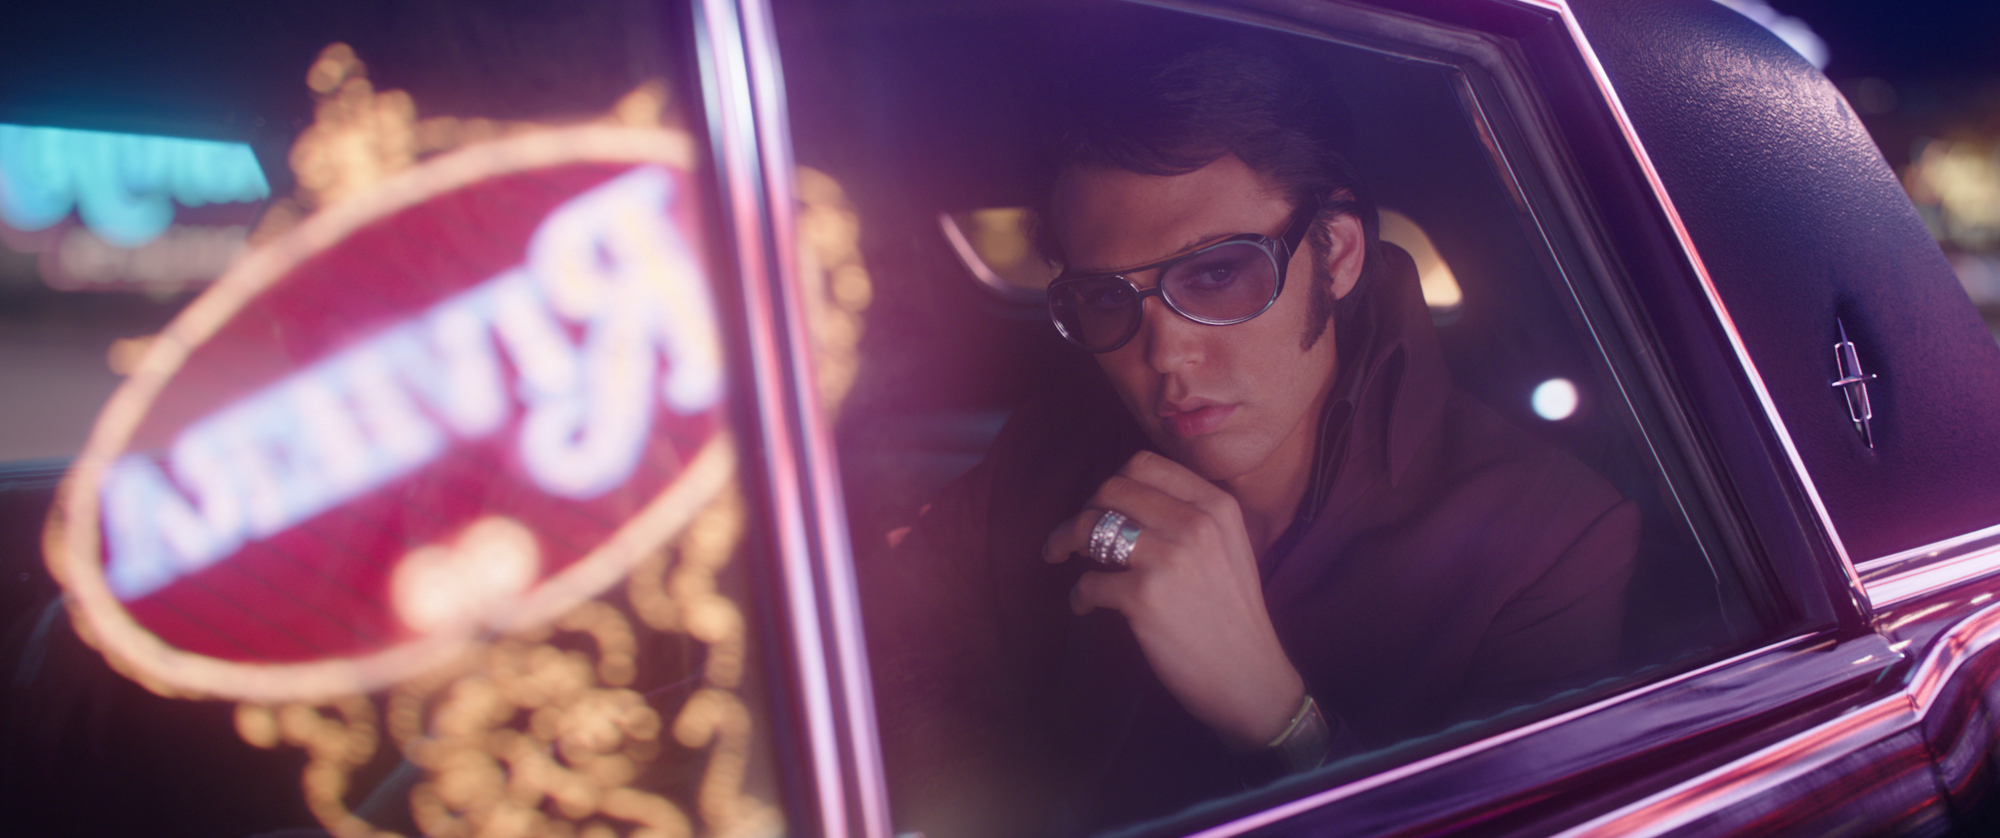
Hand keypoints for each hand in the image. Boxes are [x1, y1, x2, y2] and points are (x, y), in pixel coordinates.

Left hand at [1044, 451, 1304, 751]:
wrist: (1250, 678)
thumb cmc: (1232, 616)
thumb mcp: (1229, 547)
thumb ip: (1189, 516)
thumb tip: (1127, 501)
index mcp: (1215, 505)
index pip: (1144, 465)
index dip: (1113, 484)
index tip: (1103, 507)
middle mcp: (1194, 523)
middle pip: (1111, 489)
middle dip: (1085, 509)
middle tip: (1075, 536)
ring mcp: (1168, 558)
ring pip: (1091, 526)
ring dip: (1065, 541)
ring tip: (1061, 558)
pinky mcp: (1144, 596)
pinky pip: (1088, 581)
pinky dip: (1079, 595)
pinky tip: (1086, 605)